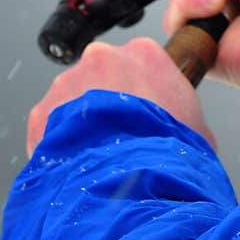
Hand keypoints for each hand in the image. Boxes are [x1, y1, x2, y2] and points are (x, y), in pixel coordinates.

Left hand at [27, 36, 216, 157]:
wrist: (128, 185)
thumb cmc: (166, 154)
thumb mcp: (197, 127)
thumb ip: (182, 112)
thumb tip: (182, 128)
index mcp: (144, 53)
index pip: (142, 60)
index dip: (145, 88)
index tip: (145, 108)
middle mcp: (101, 58)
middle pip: (103, 74)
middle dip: (109, 99)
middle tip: (121, 133)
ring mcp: (67, 83)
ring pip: (74, 97)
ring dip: (84, 120)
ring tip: (99, 153)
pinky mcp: (42, 112)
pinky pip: (51, 124)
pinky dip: (61, 141)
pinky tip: (79, 162)